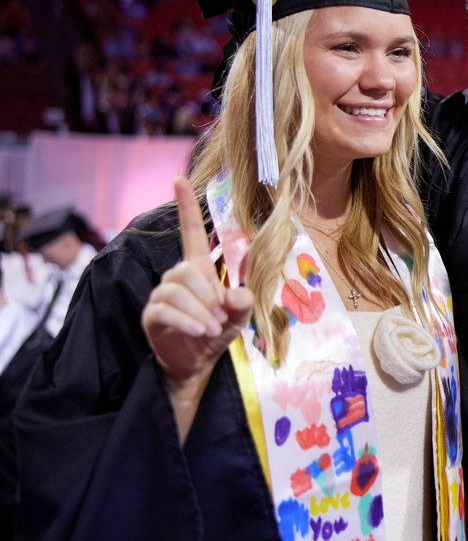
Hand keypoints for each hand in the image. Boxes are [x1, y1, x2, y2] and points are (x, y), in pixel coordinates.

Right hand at [142, 179, 252, 390]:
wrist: (197, 361)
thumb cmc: (218, 330)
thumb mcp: (239, 316)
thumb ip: (243, 303)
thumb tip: (234, 295)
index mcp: (198, 267)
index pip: (190, 231)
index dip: (186, 206)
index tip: (179, 179)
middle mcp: (176, 276)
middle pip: (186, 270)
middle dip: (207, 295)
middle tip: (219, 317)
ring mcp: (161, 295)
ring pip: (176, 289)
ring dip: (199, 311)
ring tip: (211, 328)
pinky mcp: (151, 314)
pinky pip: (166, 310)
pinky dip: (187, 321)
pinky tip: (200, 331)